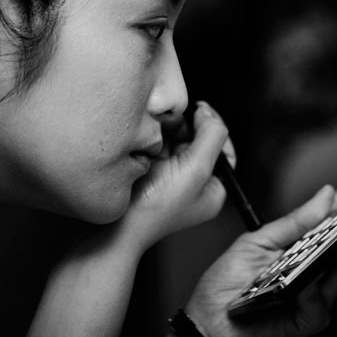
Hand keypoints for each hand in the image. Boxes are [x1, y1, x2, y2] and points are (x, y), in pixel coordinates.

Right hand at [119, 101, 232, 250]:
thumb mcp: (195, 170)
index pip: (224, 149)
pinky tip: (145, 143)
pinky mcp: (150, 169)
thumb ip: (211, 138)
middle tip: (171, 123)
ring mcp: (170, 175)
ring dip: (167, 130)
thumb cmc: (155, 206)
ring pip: (176, 138)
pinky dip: (152, 137)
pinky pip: (157, 143)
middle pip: (199, 140)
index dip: (215, 128)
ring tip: (156, 138)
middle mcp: (194, 183)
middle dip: (186, 128)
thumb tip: (208, 113)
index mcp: (212, 189)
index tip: (200, 111)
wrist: (112, 225)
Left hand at [182, 180, 336, 336]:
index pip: (331, 222)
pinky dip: (318, 283)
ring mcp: (315, 294)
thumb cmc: (225, 288)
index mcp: (299, 249)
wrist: (209, 324)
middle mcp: (312, 270)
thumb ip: (294, 222)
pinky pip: (322, 296)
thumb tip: (325, 196)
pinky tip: (312, 271)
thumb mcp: (258, 242)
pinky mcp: (312, 316)